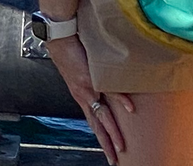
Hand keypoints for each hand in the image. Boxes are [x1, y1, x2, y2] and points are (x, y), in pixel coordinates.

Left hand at [44, 36, 132, 163]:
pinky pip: (111, 90)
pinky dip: (122, 100)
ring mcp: (88, 88)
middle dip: (107, 144)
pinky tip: (131, 110)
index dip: (101, 138)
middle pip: (97, 126)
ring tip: (122, 146)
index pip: (93, 123)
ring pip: (103, 115)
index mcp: (82, 97)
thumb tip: (105, 87)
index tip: (109, 152)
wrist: (61, 37)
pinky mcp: (93, 76)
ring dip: (114, 132)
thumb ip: (93, 83)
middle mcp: (84, 96)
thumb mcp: (81, 73)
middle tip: (115, 159)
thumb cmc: (71, 52)